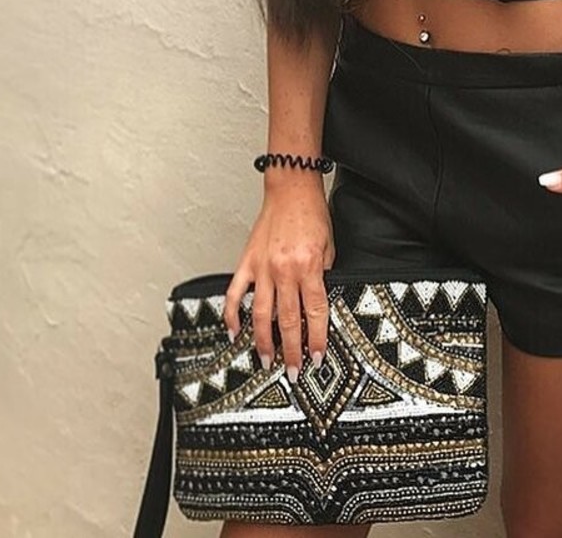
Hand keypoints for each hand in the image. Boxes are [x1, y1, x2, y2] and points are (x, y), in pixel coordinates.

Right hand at [222, 174, 335, 381]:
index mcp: (309, 266)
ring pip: (260, 314)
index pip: (315, 312)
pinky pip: (235, 293)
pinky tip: (234, 333)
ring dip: (263, 341)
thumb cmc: (312, 215)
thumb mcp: (329, 247)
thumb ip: (323, 276)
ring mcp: (262, 267)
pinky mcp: (247, 262)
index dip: (317, 338)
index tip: (318, 358)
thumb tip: (317, 305)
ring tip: (267, 361)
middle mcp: (284, 270)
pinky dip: (232, 315)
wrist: (291, 189)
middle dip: (291, 350)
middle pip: (288, 320)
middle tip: (292, 371)